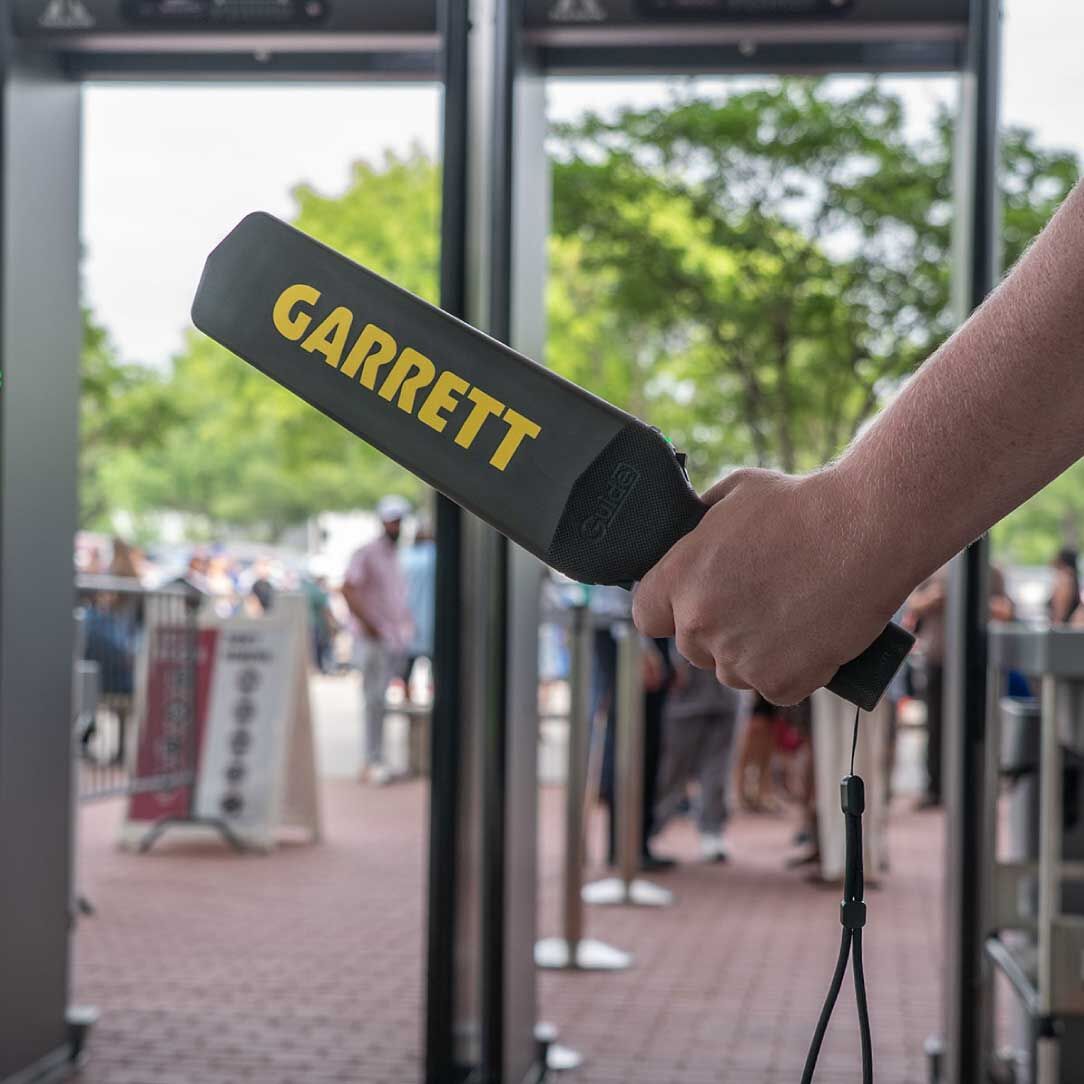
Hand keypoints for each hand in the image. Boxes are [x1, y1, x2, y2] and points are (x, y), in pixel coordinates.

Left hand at [632, 467, 907, 704]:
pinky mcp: (782, 682)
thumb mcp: (735, 492)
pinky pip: (774, 686)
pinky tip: (809, 636)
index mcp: (680, 578)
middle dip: (716, 628)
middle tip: (755, 600)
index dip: (667, 609)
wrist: (867, 531)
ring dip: (751, 653)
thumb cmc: (802, 504)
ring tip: (788, 614)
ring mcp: (741, 659)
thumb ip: (700, 522)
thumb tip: (689, 534)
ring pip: (733, 671)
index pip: (646, 615)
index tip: (691, 601)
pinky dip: (791, 670)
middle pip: (692, 646)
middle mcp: (702, 624)